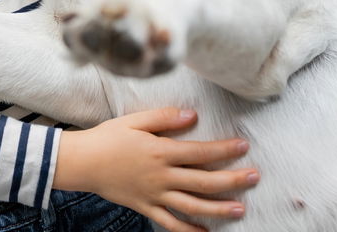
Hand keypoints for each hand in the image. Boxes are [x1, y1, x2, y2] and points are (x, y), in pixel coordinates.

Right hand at [53, 108, 258, 231]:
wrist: (82, 162)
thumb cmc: (108, 137)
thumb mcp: (134, 120)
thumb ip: (164, 118)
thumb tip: (192, 116)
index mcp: (160, 151)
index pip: (200, 152)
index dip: (224, 150)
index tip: (244, 146)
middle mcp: (161, 176)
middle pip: (203, 181)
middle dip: (232, 180)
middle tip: (254, 177)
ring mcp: (154, 195)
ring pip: (192, 206)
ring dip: (218, 208)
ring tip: (240, 209)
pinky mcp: (145, 207)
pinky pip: (170, 223)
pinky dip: (189, 231)